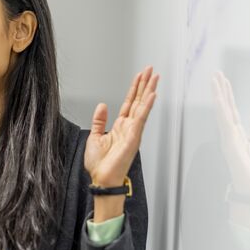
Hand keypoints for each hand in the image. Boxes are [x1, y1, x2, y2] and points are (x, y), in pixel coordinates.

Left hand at [85, 66, 158, 187]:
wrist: (102, 179)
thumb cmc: (100, 165)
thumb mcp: (95, 137)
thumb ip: (100, 121)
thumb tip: (102, 105)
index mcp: (120, 127)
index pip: (129, 103)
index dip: (134, 89)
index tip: (140, 77)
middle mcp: (129, 128)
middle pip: (139, 101)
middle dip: (145, 85)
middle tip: (151, 70)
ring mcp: (133, 132)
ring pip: (143, 107)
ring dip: (149, 91)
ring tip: (154, 77)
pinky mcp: (134, 137)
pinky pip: (141, 118)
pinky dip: (147, 106)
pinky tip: (152, 95)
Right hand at [212, 71, 249, 198]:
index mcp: (240, 135)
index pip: (232, 111)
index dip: (229, 96)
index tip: (225, 81)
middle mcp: (232, 134)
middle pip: (225, 108)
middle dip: (221, 91)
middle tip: (216, 74)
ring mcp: (229, 138)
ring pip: (222, 112)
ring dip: (218, 95)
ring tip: (215, 79)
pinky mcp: (230, 143)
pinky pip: (225, 122)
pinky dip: (222, 109)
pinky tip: (219, 97)